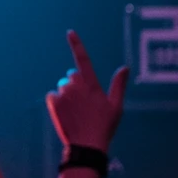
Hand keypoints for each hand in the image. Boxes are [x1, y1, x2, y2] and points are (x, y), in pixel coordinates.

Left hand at [45, 30, 128, 151]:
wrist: (86, 145)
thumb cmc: (104, 127)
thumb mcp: (116, 106)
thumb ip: (119, 85)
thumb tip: (125, 68)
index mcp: (91, 84)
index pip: (83, 59)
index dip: (77, 44)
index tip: (70, 32)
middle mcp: (75, 85)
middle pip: (72, 77)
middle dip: (76, 85)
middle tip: (85, 104)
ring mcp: (63, 93)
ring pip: (62, 87)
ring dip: (67, 95)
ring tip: (76, 113)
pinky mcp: (53, 102)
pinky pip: (52, 96)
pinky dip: (57, 102)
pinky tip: (65, 114)